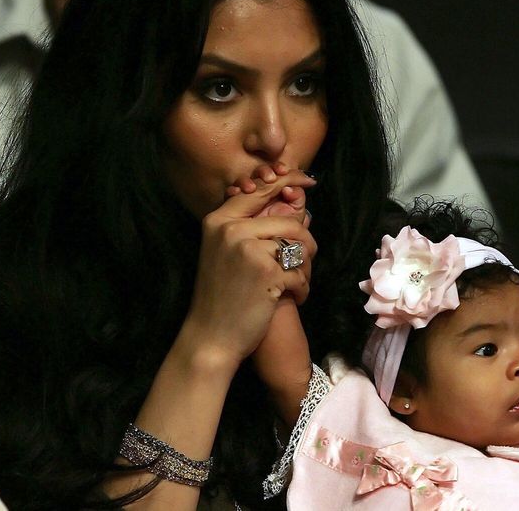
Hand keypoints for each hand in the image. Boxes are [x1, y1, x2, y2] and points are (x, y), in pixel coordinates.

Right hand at [232, 163, 315, 424]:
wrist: (210, 336)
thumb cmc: (220, 295)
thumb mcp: (222, 252)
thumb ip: (247, 227)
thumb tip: (294, 207)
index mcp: (218, 220)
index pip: (259, 191)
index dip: (287, 182)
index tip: (307, 182)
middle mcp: (231, 229)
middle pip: (289, 221)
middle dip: (306, 244)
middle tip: (303, 264)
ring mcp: (249, 250)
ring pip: (299, 246)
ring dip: (306, 268)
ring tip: (296, 283)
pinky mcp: (267, 273)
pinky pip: (301, 272)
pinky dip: (302, 289)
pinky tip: (292, 299)